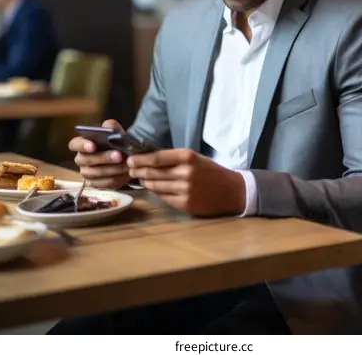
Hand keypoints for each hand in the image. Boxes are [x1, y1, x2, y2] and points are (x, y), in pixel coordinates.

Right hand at [69, 119, 130, 188]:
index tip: (93, 146)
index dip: (82, 145)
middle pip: (86, 160)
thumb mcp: (115, 130)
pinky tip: (126, 173)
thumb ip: (111, 126)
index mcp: (82, 144)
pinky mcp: (96, 183)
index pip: (74, 144)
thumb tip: (109, 128)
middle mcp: (81, 159)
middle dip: (103, 158)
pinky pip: (104, 183)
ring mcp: (87, 173)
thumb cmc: (116, 141)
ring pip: (95, 173)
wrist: (126, 156)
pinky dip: (116, 178)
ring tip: (126, 165)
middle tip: (118, 155)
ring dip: (112, 169)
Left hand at [127, 149, 245, 216]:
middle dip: (138, 171)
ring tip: (141, 178)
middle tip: (130, 169)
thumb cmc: (211, 171)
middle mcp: (185, 172)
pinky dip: (157, 192)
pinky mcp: (185, 204)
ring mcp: (185, 190)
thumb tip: (149, 159)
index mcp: (188, 157)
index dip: (140, 159)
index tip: (130, 159)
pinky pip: (164, 197)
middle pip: (153, 172)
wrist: (231, 191)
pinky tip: (154, 188)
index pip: (157, 157)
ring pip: (156, 186)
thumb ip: (175, 159)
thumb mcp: (195, 158)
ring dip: (146, 182)